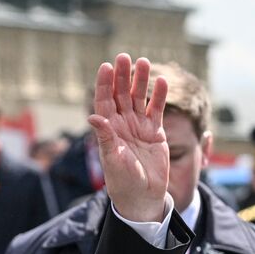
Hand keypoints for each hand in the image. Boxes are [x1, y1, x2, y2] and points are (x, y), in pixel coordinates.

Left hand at [88, 54, 168, 222]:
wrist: (143, 196)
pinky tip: (162, 82)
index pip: (104, 101)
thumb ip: (105, 138)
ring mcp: (139, 126)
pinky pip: (157, 110)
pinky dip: (160, 96)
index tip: (106, 67)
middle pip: (121, 94)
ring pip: (139, 98)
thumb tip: (92, 117)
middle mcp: (122, 124)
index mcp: (108, 129)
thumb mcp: (112, 160)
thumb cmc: (122, 181)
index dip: (104, 84)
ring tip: (144, 62)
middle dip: (123, 76)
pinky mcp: (155, 132)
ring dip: (141, 81)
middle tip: (124, 57)